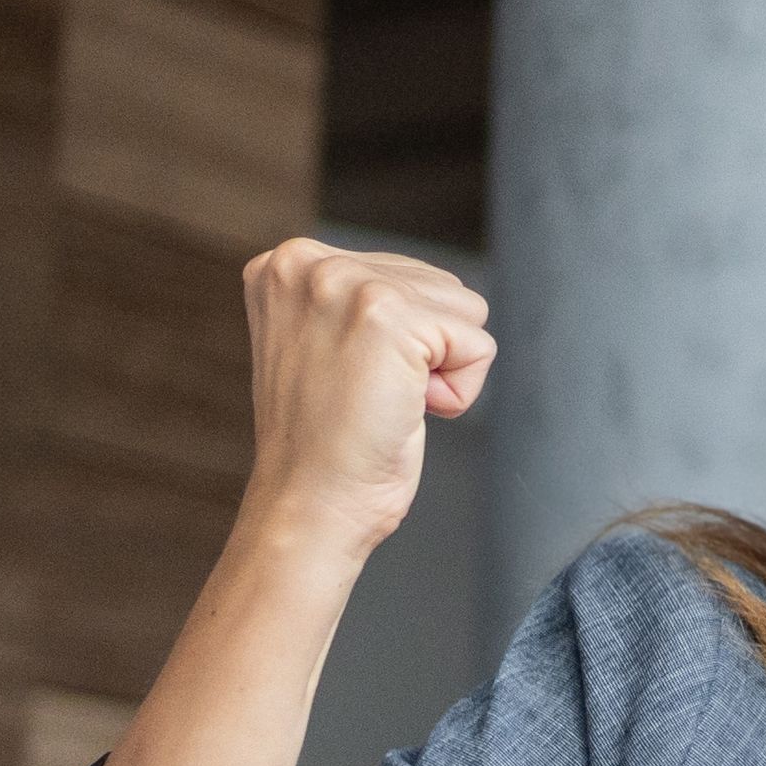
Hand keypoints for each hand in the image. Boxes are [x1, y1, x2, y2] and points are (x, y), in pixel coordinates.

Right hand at [234, 237, 497, 560]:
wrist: (309, 504)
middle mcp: (307, 261)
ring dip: (443, 367)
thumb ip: (354, 299)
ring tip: (384, 400)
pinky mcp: (388, 315)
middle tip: (368, 394)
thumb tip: (428, 285)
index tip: (349, 377)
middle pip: (440, 285)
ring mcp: (345, 284)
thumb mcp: (322, 342)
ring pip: (466, 310)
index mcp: (287, 262)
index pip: (405, 275)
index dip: (401, 340)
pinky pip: (478, 346)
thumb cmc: (325, 441)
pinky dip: (459, 392)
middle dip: (427, 348)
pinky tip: (405, 411)